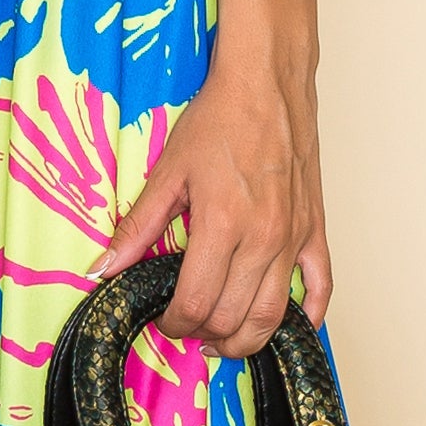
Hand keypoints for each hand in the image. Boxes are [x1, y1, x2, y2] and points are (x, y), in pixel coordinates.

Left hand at [87, 62, 330, 353]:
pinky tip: (289, 324)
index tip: (165, 319)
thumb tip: (103, 268)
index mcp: (223, 225)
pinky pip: (322, 287)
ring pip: (274, 315)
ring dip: (247, 339)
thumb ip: (137, 228)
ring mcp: (294, 238)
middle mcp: (264, 238)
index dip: (175, 323)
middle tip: (188, 328)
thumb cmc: (219, 120)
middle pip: (233, 318)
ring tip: (225, 341)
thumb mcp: (167, 172)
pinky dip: (310, 315)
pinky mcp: (314, 230)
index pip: (197, 303)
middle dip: (205, 334)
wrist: (266, 84)